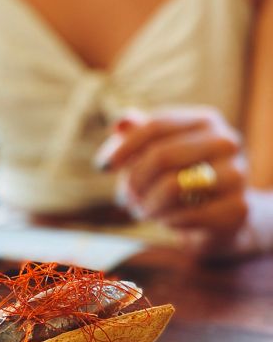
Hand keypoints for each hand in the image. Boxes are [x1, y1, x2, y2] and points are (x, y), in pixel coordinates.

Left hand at [94, 107, 248, 252]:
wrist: (222, 217)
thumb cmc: (183, 177)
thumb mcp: (159, 152)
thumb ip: (138, 135)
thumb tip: (120, 124)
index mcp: (205, 120)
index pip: (156, 125)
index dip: (124, 146)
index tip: (102, 167)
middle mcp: (226, 142)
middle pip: (162, 155)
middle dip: (135, 180)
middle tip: (125, 198)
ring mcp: (236, 175)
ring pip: (173, 186)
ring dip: (147, 203)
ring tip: (142, 210)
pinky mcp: (237, 209)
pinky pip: (186, 215)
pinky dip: (166, 220)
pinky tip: (165, 220)